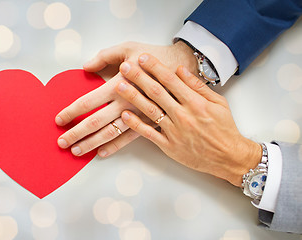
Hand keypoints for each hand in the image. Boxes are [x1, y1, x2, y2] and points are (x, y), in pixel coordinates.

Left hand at [55, 41, 197, 156]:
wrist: (183, 68)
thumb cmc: (154, 56)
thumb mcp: (128, 48)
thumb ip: (104, 56)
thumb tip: (85, 67)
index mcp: (118, 84)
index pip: (88, 102)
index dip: (72, 112)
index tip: (59, 120)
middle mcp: (126, 103)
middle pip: (95, 122)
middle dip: (76, 133)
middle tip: (61, 142)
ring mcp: (138, 115)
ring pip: (110, 134)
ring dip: (91, 144)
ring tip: (77, 151)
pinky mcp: (149, 122)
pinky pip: (129, 138)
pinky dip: (115, 147)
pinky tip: (102, 154)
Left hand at [116, 53, 261, 185]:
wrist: (229, 157)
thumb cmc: (224, 129)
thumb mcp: (218, 102)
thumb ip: (198, 86)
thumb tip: (180, 70)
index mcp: (195, 103)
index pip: (171, 80)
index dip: (155, 67)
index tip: (143, 57)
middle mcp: (183, 115)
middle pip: (156, 93)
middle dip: (139, 77)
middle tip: (125, 66)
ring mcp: (175, 131)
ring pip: (150, 111)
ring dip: (133, 97)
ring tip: (120, 85)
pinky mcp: (169, 146)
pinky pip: (149, 134)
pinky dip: (136, 125)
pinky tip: (125, 115)